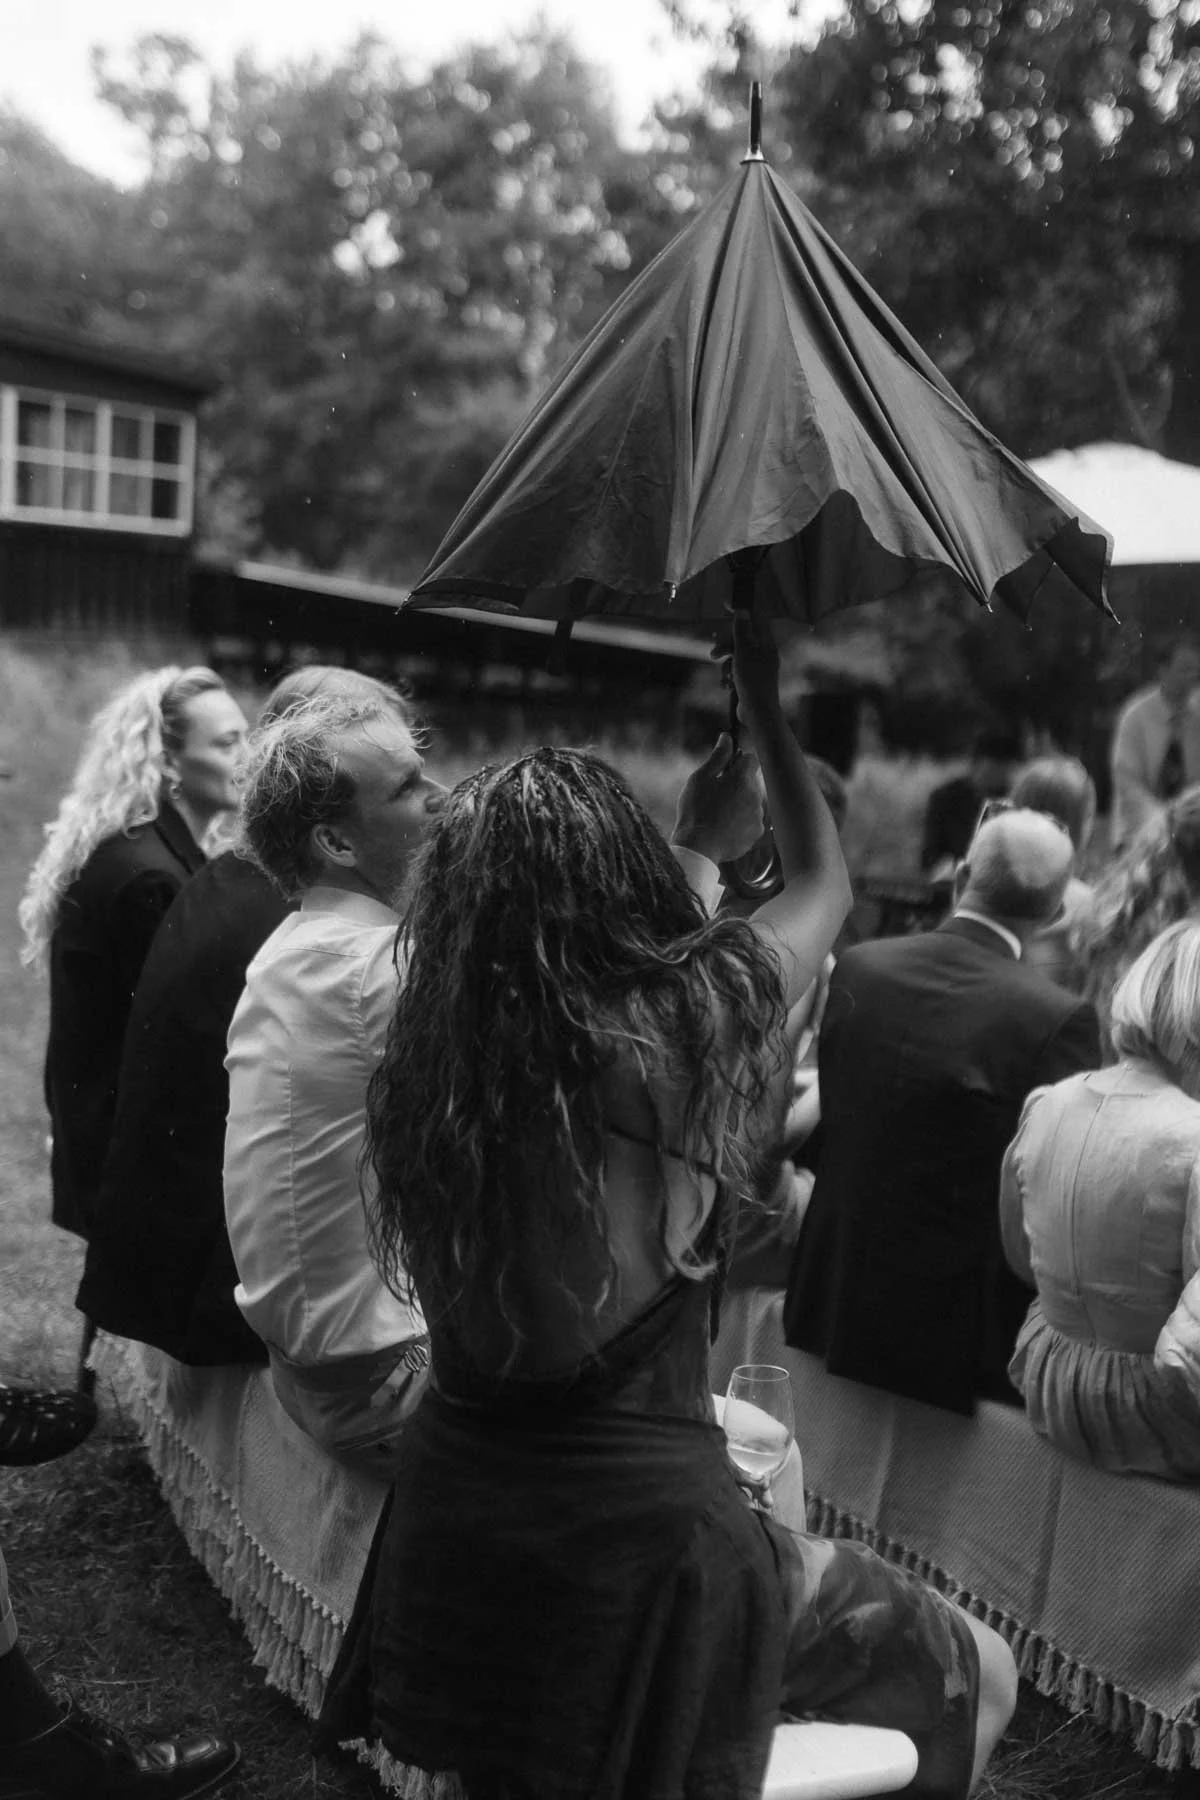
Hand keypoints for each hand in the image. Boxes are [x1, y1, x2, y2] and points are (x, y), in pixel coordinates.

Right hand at [672, 733, 763, 865]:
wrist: (699, 847)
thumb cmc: (695, 810)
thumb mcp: (700, 778)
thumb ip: (717, 757)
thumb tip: (727, 737)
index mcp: (742, 779)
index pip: (750, 759)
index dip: (737, 762)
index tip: (724, 771)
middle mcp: (755, 795)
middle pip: (751, 781)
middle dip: (737, 784)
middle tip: (716, 796)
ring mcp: (758, 815)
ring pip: (752, 801)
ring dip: (741, 803)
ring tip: (719, 814)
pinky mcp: (757, 832)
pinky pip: (752, 820)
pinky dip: (742, 821)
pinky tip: (725, 827)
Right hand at [731, 609, 780, 721]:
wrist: (758, 712)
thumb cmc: (752, 680)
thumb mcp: (744, 651)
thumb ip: (742, 630)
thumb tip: (742, 610)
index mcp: (766, 643)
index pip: (755, 619)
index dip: (741, 611)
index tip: (726, 605)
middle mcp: (764, 653)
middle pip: (741, 638)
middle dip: (726, 646)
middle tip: (714, 654)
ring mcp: (757, 667)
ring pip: (735, 656)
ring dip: (726, 665)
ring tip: (724, 676)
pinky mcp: (750, 680)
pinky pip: (735, 671)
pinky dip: (729, 676)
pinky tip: (727, 686)